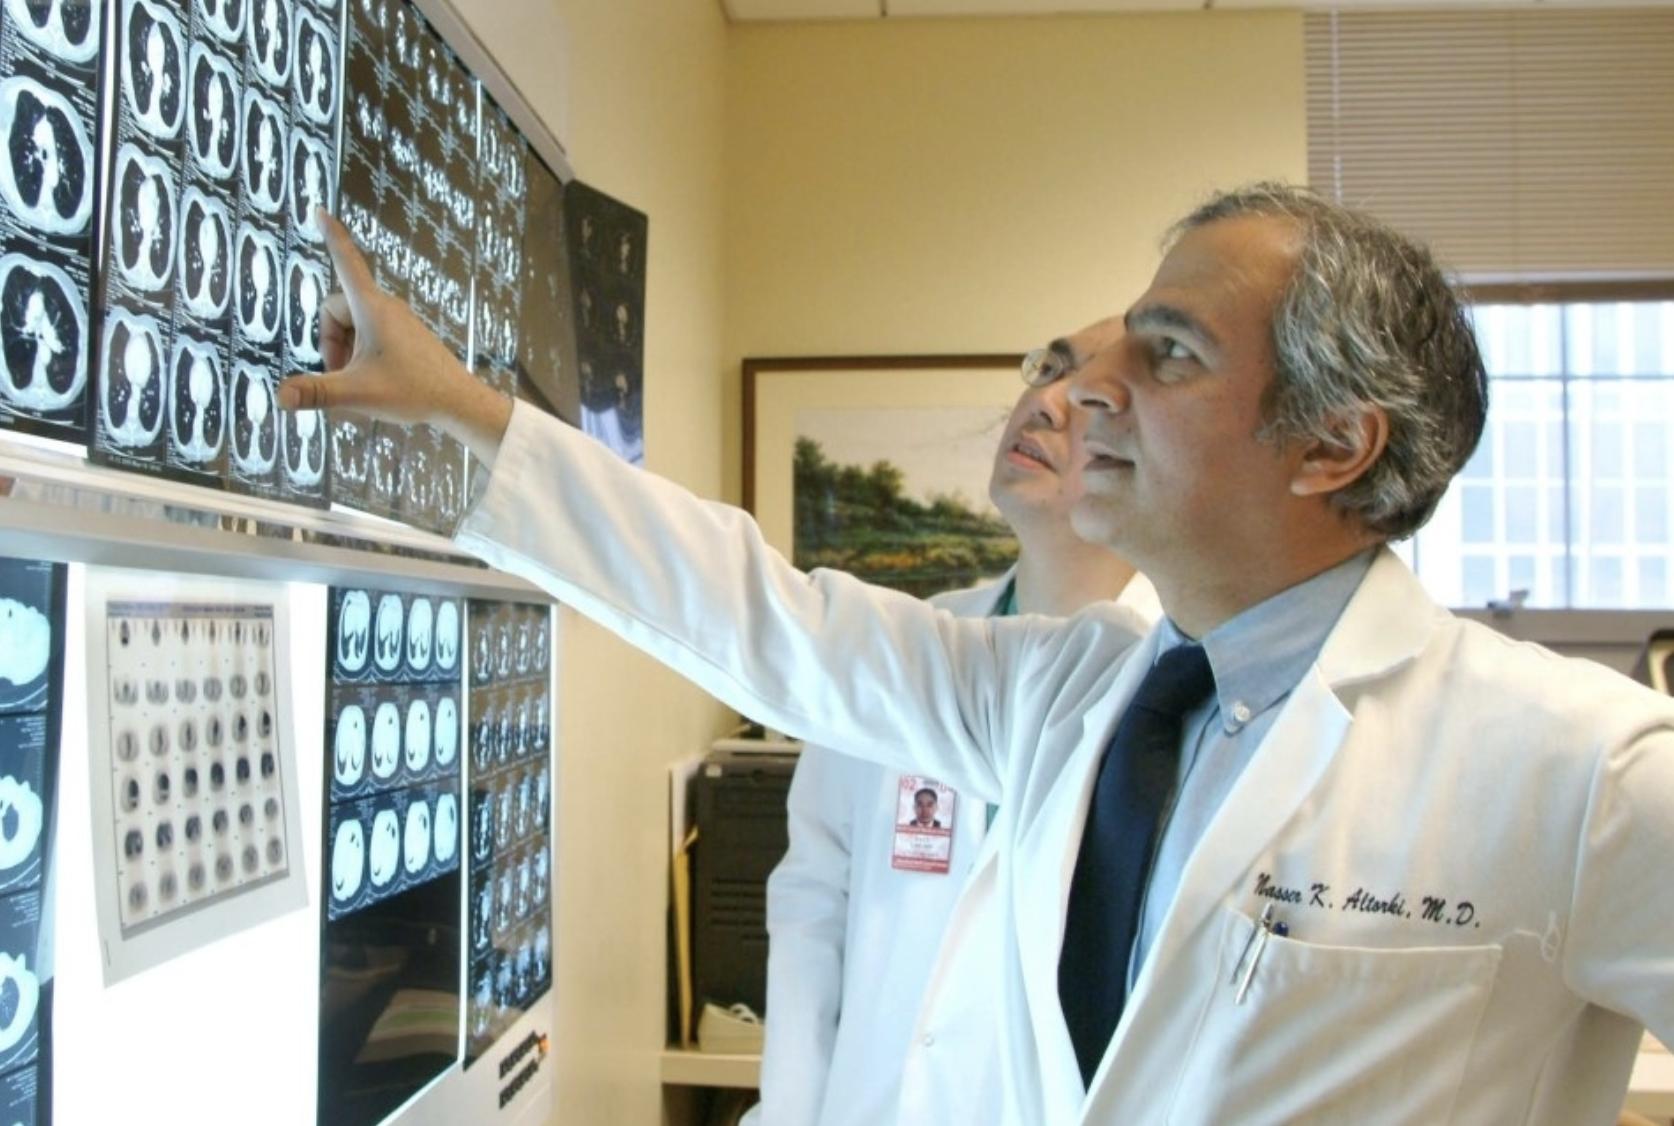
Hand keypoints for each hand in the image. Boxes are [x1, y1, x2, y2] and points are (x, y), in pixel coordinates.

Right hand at [277, 209, 511, 465]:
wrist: (458, 402)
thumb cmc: (413, 392)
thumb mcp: (356, 393)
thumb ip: (316, 393)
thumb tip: (281, 397)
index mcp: (372, 308)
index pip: (345, 261)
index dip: (331, 236)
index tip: (320, 210)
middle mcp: (386, 307)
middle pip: (336, 310)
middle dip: (330, 342)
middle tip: (341, 375)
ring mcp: (399, 319)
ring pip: (353, 326)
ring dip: (346, 351)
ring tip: (361, 382)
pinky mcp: (407, 333)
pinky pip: (371, 334)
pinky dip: (363, 354)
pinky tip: (376, 382)